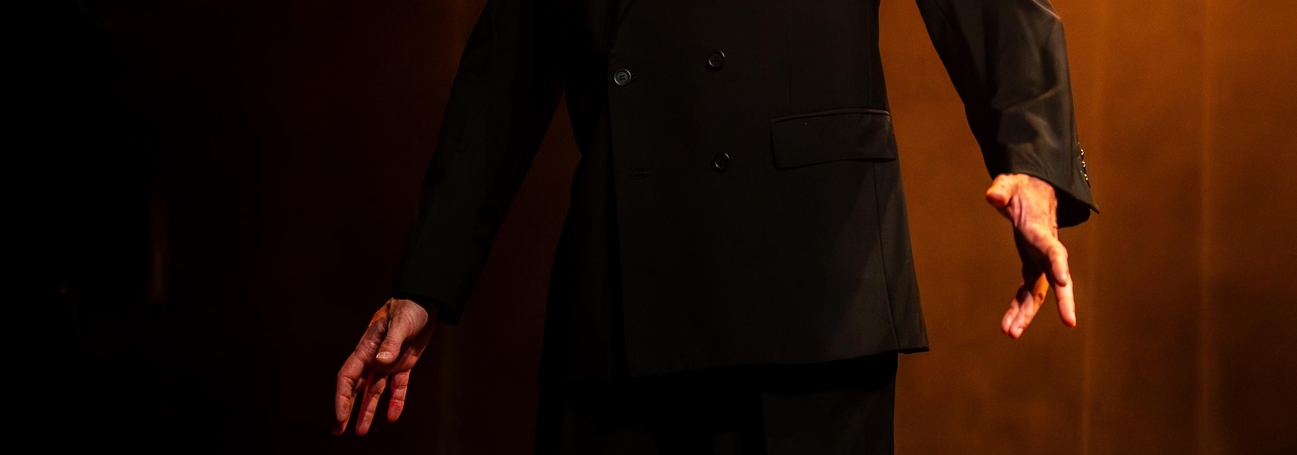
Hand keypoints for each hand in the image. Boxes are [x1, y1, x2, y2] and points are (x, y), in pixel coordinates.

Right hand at [333, 298, 436, 434]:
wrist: (425, 300)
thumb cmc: (409, 307)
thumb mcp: (400, 323)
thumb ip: (391, 343)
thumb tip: (380, 361)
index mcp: (367, 349)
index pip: (348, 377)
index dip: (342, 398)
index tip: (340, 417)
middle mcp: (373, 358)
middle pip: (355, 388)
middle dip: (346, 409)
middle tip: (338, 430)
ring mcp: (388, 362)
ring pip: (374, 391)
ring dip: (367, 410)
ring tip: (360, 432)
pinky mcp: (404, 363)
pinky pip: (398, 387)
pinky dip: (396, 401)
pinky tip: (393, 416)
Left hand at [985, 174, 1076, 339]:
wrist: (1034, 192)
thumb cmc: (1022, 188)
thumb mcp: (1010, 183)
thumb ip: (1002, 189)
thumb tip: (993, 196)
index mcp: (1042, 231)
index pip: (1054, 250)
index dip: (1060, 264)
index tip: (1065, 281)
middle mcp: (1046, 250)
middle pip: (1058, 278)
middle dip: (1063, 300)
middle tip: (1070, 321)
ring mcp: (1040, 261)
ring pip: (1040, 293)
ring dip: (1027, 313)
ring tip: (1011, 333)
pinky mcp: (1032, 267)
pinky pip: (1027, 293)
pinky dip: (1018, 308)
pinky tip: (1008, 325)